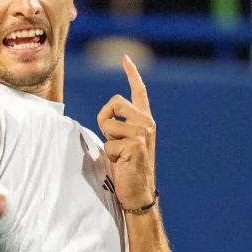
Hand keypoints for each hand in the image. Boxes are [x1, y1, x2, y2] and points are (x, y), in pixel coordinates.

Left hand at [97, 55, 156, 209]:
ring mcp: (144, 133)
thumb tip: (106, 117)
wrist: (138, 193)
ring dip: (107, 142)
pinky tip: (122, 164)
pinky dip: (109, 155)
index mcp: (144, 121)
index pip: (139, 92)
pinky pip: (108, 142)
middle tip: (113, 141)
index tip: (125, 58)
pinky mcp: (137, 144)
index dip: (132, 74)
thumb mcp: (121, 142)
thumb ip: (117, 126)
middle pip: (114, 102)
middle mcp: (147, 123)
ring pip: (108, 124)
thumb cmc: (126, 169)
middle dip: (104, 119)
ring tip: (120, 156)